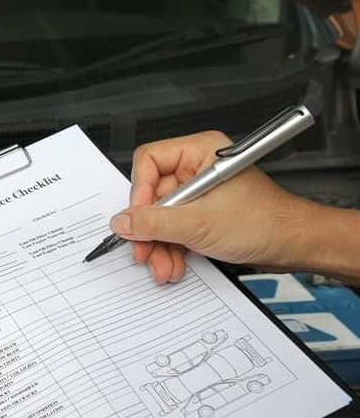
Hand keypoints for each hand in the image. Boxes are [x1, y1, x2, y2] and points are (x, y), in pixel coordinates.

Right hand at [112, 131, 313, 282]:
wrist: (293, 245)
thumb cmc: (265, 222)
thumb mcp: (199, 224)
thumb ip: (154, 223)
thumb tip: (123, 221)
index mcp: (201, 152)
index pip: (150, 161)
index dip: (139, 192)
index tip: (137, 219)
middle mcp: (198, 168)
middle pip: (152, 195)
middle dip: (149, 229)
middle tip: (144, 250)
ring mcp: (200, 193)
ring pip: (161, 216)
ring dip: (159, 245)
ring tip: (163, 265)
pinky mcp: (203, 213)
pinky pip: (174, 228)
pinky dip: (170, 248)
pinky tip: (173, 264)